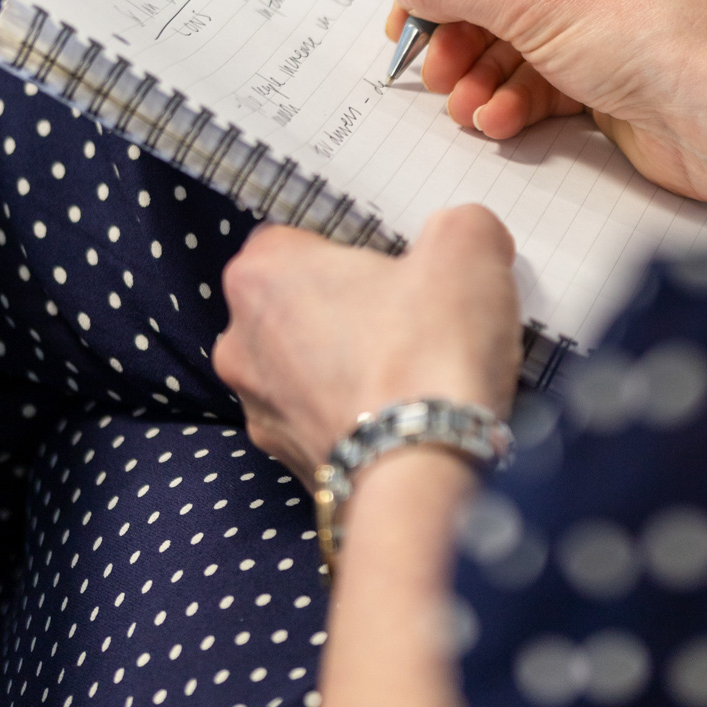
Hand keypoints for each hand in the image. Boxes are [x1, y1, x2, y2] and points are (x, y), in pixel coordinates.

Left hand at [214, 205, 520, 488]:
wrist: (423, 481)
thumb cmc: (427, 354)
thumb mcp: (466, 248)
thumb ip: (460, 225)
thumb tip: (466, 238)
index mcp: (260, 275)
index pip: (297, 238)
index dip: (352, 246)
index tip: (397, 263)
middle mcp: (240, 343)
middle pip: (300, 305)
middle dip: (349, 308)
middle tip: (411, 316)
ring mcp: (260, 412)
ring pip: (309, 369)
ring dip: (352, 367)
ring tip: (416, 373)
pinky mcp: (290, 465)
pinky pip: (326, 423)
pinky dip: (360, 419)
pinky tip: (408, 418)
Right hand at [387, 0, 706, 232]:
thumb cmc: (657, 36)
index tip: (408, 4)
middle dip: (459, 29)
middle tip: (429, 64)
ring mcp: (607, 2)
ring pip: (514, 30)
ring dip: (480, 71)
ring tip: (462, 101)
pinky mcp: (609, 57)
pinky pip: (540, 68)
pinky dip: (512, 95)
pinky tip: (497, 118)